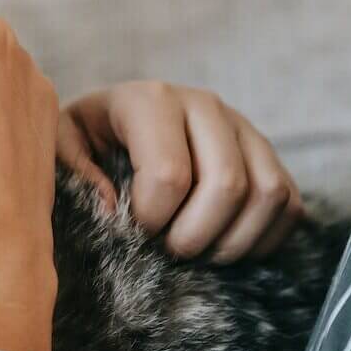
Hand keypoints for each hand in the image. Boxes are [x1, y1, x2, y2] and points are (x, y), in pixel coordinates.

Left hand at [65, 81, 304, 261]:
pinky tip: (225, 244)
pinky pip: (289, 202)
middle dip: (195, 237)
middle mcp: (203, 104)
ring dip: (234, 241)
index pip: (168, 173)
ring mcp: (243, 126)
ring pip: (267, 193)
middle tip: (169, 250)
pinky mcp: (268, 153)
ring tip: (198, 250)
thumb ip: (77, 175)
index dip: (151, 219)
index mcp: (149, 99)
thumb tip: (114, 211)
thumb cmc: (88, 139)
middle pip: (227, 184)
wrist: (120, 121)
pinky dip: (263, 238)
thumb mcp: (62, 147)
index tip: (133, 229)